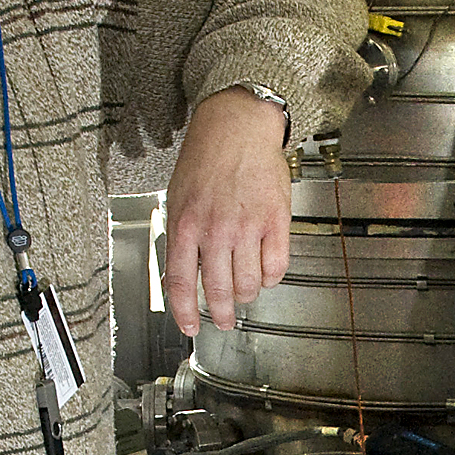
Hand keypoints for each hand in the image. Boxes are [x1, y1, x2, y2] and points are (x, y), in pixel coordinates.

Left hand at [162, 88, 291, 336]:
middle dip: (222, 314)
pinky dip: (270, 278)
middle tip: (225, 320)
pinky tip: (265, 272)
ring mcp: (247, 227)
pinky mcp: (276, 221)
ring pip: (248, 284)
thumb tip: (180, 276)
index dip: (185, 312)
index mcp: (186, 225)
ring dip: (246, 295)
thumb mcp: (179, 198)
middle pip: (218, 290)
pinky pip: (276, 266)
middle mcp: (215, 229)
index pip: (181, 282)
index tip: (191, 327)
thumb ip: (180, 237)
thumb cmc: (206, 159)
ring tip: (245, 292)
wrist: (237, 127)